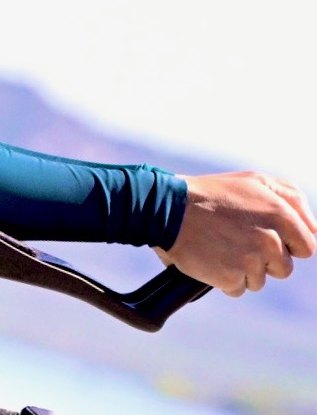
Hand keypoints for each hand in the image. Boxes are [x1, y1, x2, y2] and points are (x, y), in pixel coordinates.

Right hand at [155, 171, 316, 296]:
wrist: (167, 209)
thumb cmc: (211, 193)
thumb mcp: (254, 181)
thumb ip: (291, 199)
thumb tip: (314, 227)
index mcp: (282, 215)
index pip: (307, 247)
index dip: (286, 245)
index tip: (265, 239)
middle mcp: (271, 239)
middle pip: (283, 268)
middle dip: (264, 259)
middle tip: (237, 241)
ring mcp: (251, 260)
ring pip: (260, 280)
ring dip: (242, 270)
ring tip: (221, 248)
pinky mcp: (231, 278)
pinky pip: (237, 289)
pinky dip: (224, 279)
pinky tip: (211, 260)